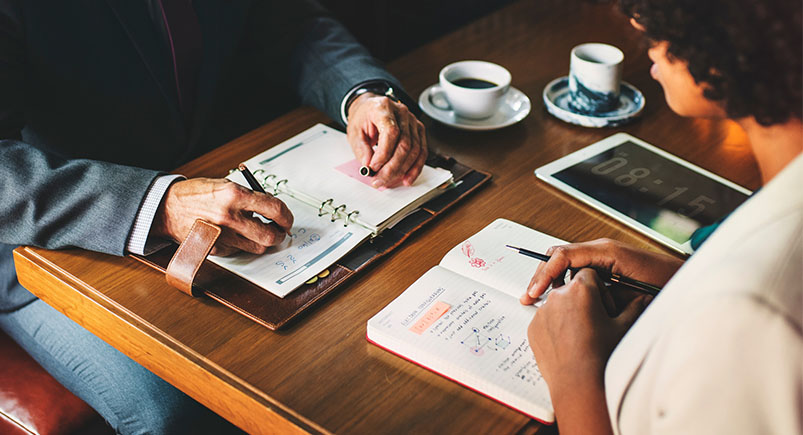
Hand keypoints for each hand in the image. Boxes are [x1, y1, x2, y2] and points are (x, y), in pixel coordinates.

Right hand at [152, 178, 293, 255]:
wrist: (167, 207)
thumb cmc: (196, 194)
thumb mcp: (225, 185)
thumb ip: (250, 196)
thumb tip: (272, 208)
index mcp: (234, 195)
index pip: (274, 209)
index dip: (286, 216)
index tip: (287, 218)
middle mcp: (230, 217)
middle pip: (270, 236)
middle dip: (279, 234)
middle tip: (279, 230)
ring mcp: (222, 235)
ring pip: (257, 247)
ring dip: (262, 240)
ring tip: (257, 231)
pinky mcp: (216, 248)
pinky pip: (240, 251)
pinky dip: (243, 244)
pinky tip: (236, 234)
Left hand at [346, 92, 427, 188]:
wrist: (370, 109)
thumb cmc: (363, 118)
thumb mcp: (354, 133)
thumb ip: (362, 150)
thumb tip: (370, 168)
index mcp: (383, 108)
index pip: (391, 132)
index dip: (383, 154)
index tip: (373, 167)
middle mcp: (402, 112)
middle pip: (404, 144)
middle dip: (392, 167)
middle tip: (380, 180)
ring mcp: (413, 121)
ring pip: (415, 150)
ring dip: (403, 170)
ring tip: (389, 181)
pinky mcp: (418, 130)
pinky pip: (422, 151)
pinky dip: (415, 168)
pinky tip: (407, 178)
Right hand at [520, 238, 683, 304]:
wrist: (688, 281)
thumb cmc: (667, 283)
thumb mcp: (630, 290)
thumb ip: (601, 289)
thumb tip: (573, 294)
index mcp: (605, 250)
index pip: (562, 255)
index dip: (544, 274)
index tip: (534, 292)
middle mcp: (601, 249)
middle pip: (558, 255)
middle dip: (541, 275)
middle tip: (529, 297)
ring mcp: (602, 256)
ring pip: (565, 263)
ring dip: (551, 280)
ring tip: (539, 299)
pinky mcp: (605, 266)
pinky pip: (577, 270)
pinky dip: (564, 283)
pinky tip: (560, 298)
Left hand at [528, 269, 650, 434]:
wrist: (579, 384)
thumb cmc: (602, 355)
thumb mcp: (623, 327)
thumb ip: (634, 307)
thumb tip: (644, 297)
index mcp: (581, 289)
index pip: (589, 274)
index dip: (599, 289)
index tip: (604, 306)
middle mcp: (557, 296)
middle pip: (571, 288)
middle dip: (582, 300)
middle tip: (594, 322)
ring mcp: (542, 312)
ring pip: (557, 305)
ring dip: (568, 313)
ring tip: (581, 336)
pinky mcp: (533, 328)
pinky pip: (546, 320)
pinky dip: (555, 327)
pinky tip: (568, 343)